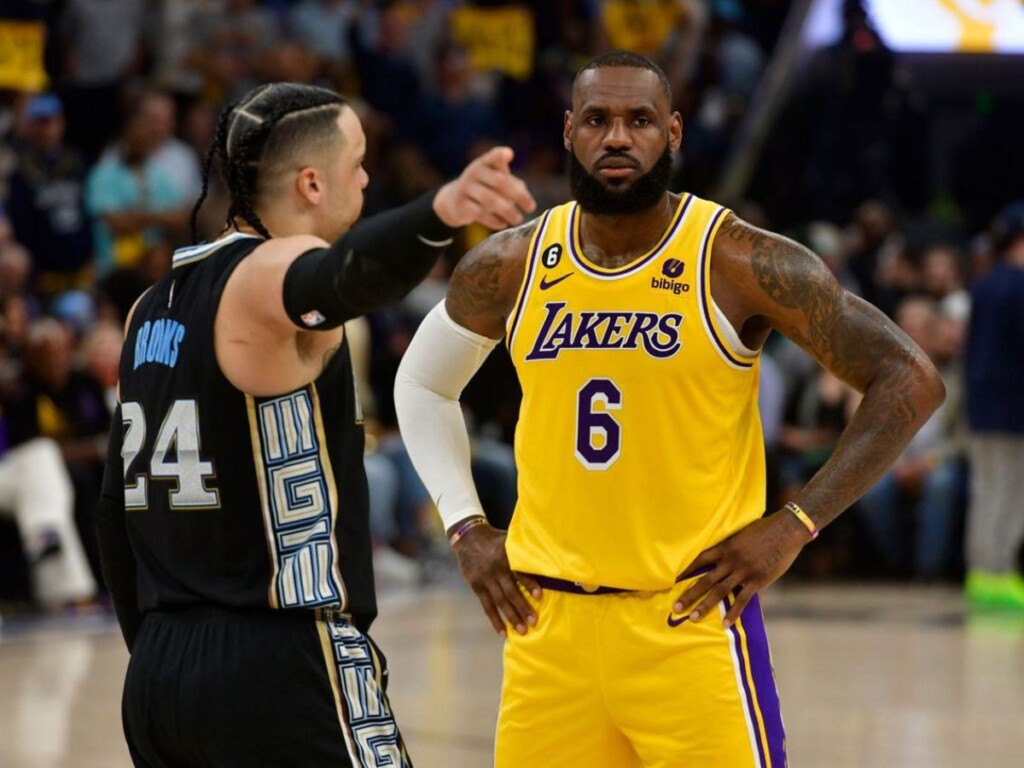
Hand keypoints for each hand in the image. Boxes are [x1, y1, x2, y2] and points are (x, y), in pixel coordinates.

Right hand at [433, 147, 536, 230]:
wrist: (453, 201)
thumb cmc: (484, 188)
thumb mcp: (496, 179)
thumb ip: (513, 183)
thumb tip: (522, 192)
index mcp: (485, 163)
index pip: (493, 156)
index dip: (500, 155)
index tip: (509, 154)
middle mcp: (474, 173)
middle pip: (499, 182)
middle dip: (518, 195)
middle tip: (531, 208)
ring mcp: (466, 189)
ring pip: (490, 200)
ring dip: (508, 211)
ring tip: (518, 219)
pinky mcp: (461, 206)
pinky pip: (480, 214)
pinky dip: (494, 220)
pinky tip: (503, 224)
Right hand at [451, 521, 541, 637]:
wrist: (468, 538)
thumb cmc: (495, 540)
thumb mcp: (509, 540)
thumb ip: (523, 550)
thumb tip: (548, 557)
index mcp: (506, 556)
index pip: (519, 572)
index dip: (529, 584)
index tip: (540, 596)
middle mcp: (496, 569)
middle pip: (511, 591)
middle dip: (523, 607)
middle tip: (535, 622)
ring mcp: (485, 579)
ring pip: (500, 601)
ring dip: (512, 617)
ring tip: (523, 631)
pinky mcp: (476, 586)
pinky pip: (487, 606)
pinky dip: (495, 620)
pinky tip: (503, 632)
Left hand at [674, 510, 810, 627]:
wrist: (786, 530)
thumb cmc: (764, 529)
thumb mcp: (741, 534)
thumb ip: (730, 547)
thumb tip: (722, 556)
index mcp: (725, 547)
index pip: (699, 560)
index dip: (685, 570)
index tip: (672, 580)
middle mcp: (730, 560)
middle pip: (704, 580)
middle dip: (689, 594)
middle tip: (675, 607)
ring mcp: (743, 571)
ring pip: (719, 592)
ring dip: (705, 606)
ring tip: (692, 618)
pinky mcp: (757, 580)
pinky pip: (742, 600)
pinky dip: (733, 613)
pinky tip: (725, 624)